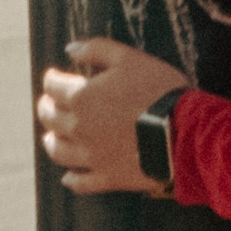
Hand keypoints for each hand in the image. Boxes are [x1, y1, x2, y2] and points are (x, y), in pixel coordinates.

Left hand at [35, 36, 190, 193]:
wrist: (183, 132)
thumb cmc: (158, 90)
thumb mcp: (129, 58)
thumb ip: (96, 49)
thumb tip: (70, 48)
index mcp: (81, 97)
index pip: (53, 87)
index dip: (51, 79)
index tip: (54, 76)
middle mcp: (79, 128)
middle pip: (50, 119)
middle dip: (46, 107)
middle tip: (48, 103)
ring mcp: (91, 156)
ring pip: (59, 152)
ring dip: (52, 142)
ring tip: (52, 137)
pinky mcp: (107, 177)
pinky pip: (80, 182)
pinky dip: (72, 179)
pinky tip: (69, 177)